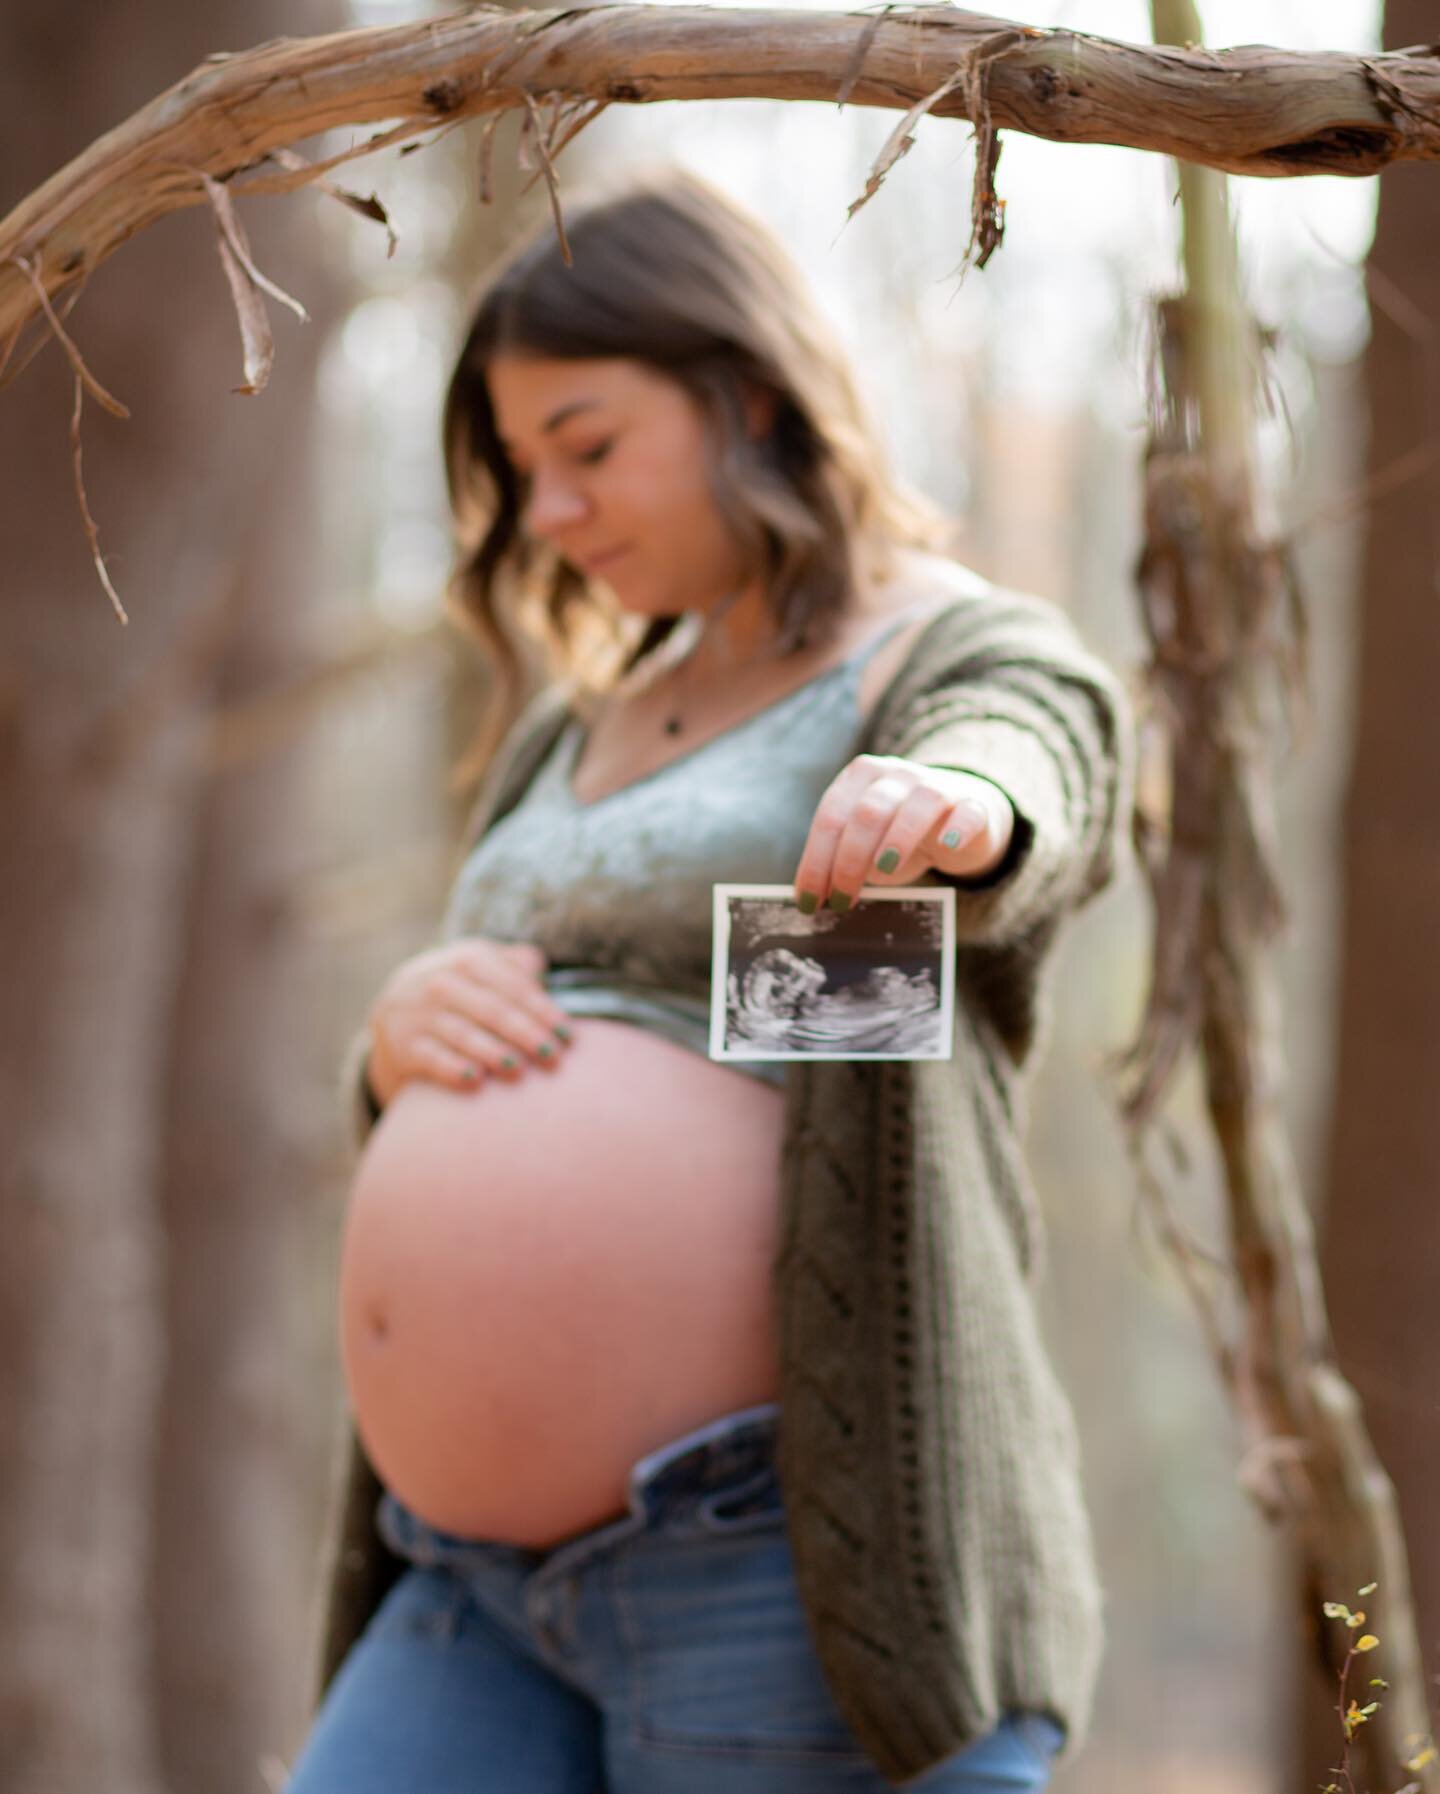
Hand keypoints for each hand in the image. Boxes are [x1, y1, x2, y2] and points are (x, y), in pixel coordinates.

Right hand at [365, 937, 572, 1102]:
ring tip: (519, 1070)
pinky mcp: (403, 1044)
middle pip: (492, 1009)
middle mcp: (441, 982)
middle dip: (526, 1034)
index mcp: (469, 959)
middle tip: (553, 1058)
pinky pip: (431, 1057)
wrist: (395, 1011)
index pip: (512, 985)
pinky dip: (452, 1068)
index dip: (543, 1011)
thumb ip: (513, 964)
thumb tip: (539, 966)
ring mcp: (419, 1013)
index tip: (568, 1037)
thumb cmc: (461, 992)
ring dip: (493, 1052)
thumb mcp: (481, 967)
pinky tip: (475, 1080)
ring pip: (462, 1033)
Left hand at [793, 755, 1014, 911]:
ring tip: (882, 874)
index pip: (831, 817)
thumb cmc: (900, 837)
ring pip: (917, 803)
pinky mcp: (974, 805)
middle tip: (842, 899)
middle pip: (868, 812)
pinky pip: (967, 812)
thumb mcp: (865, 847)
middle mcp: (896, 774)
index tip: (808, 901)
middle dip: (849, 860)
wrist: (962, 817)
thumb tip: (812, 900)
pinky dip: (957, 828)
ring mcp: (937, 785)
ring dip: (897, 840)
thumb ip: (840, 863)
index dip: (816, 861)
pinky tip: (947, 845)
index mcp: (860, 778)